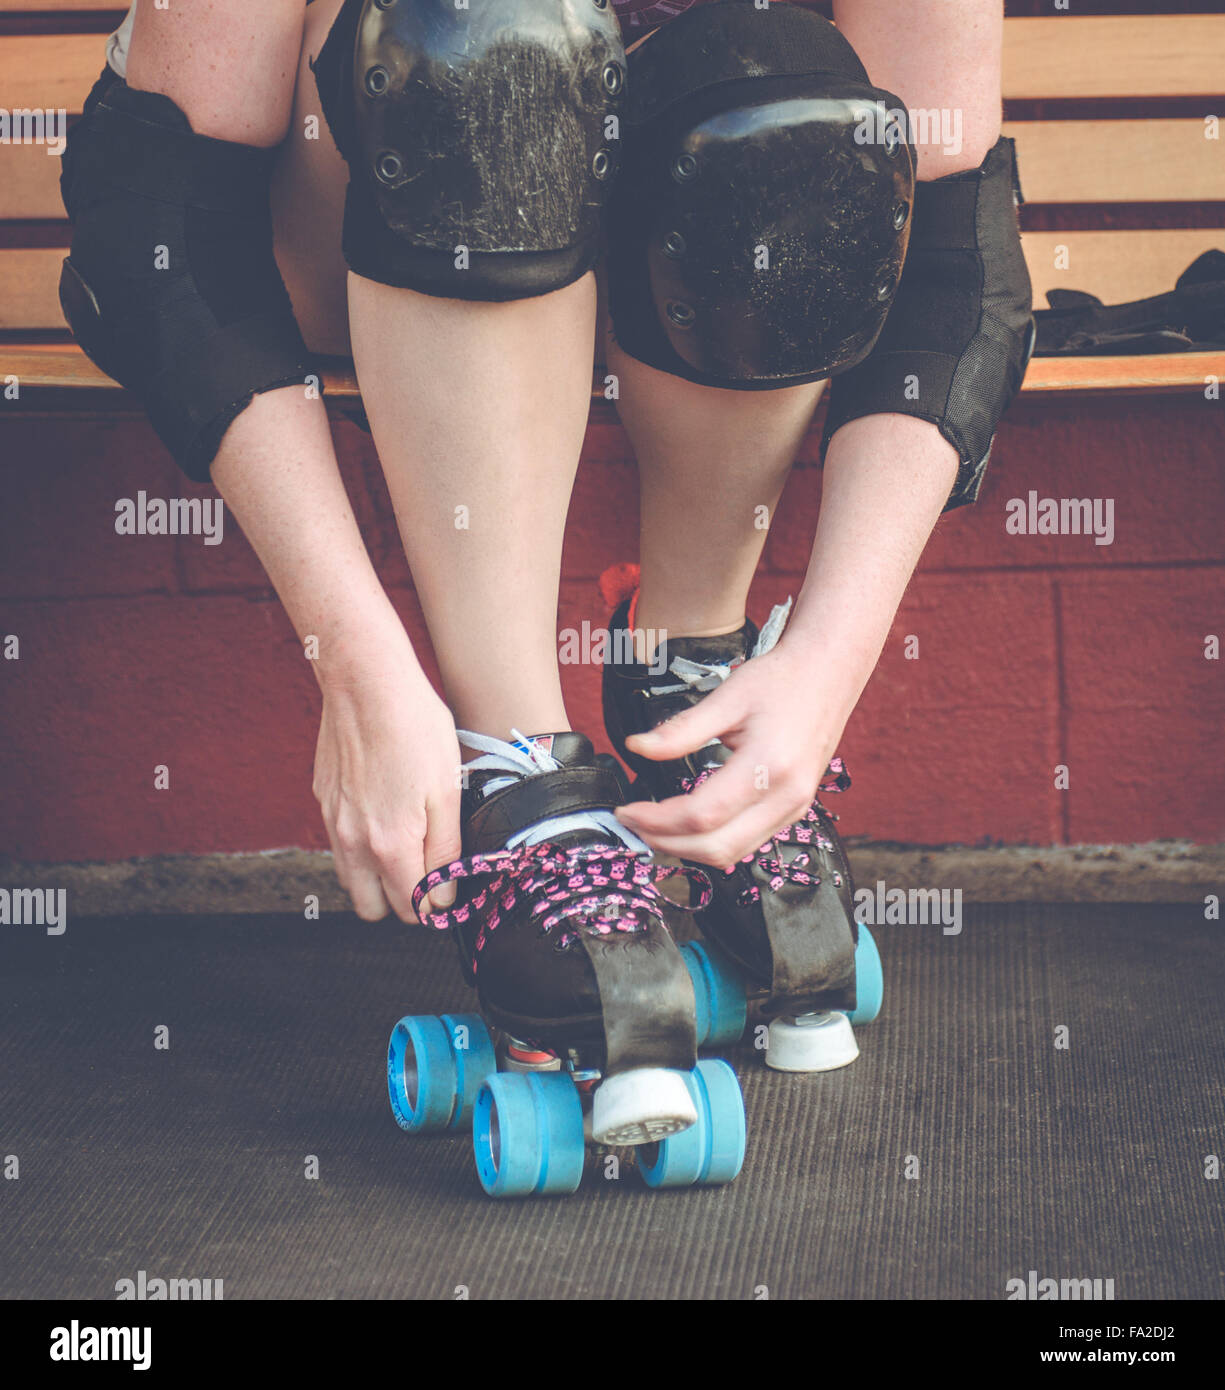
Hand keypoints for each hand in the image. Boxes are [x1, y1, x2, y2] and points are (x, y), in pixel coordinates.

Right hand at [313, 659, 462, 923]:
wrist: (366, 683)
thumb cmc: (413, 728)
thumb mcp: (448, 790)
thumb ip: (445, 850)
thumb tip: (443, 895)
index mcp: (390, 844)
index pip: (410, 907)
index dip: (434, 904)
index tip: (448, 889)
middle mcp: (353, 841)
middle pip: (371, 907)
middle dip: (400, 901)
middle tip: (428, 871)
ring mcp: (333, 821)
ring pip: (350, 878)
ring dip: (376, 876)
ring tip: (407, 844)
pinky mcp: (323, 798)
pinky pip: (339, 842)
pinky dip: (359, 844)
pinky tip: (383, 812)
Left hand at [615, 642, 854, 868]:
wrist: (828, 674)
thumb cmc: (781, 679)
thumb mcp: (727, 697)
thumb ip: (681, 729)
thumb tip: (635, 748)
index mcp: (768, 766)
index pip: (702, 814)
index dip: (657, 820)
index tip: (626, 810)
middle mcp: (787, 797)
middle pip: (717, 847)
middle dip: (666, 842)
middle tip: (631, 824)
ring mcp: (795, 808)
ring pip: (733, 854)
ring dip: (687, 850)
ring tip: (652, 829)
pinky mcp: (795, 810)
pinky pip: (748, 843)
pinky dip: (712, 843)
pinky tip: (686, 827)